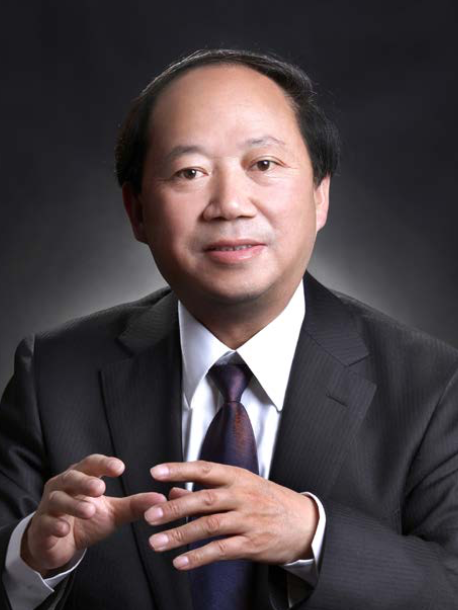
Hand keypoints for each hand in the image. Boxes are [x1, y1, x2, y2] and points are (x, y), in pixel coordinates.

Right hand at [22, 454, 165, 575]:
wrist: (57, 544)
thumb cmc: (86, 521)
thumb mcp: (112, 513)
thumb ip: (134, 505)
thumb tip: (160, 498)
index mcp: (81, 478)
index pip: (91, 464)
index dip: (104, 464)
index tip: (120, 468)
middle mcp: (63, 486)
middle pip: (72, 477)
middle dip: (86, 481)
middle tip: (101, 488)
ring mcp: (50, 506)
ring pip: (58, 499)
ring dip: (74, 504)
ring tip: (90, 510)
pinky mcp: (42, 526)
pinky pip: (46, 522)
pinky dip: (55, 524)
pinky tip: (65, 528)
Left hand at [145, 460, 317, 569]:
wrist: (304, 522)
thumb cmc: (268, 500)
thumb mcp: (241, 486)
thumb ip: (206, 487)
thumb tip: (173, 489)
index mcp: (237, 477)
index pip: (205, 469)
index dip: (179, 469)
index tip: (155, 472)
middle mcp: (241, 496)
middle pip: (204, 499)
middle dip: (174, 508)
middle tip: (150, 515)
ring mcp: (247, 520)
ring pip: (209, 526)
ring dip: (180, 535)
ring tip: (156, 543)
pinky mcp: (251, 543)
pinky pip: (221, 550)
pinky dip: (199, 557)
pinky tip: (180, 562)